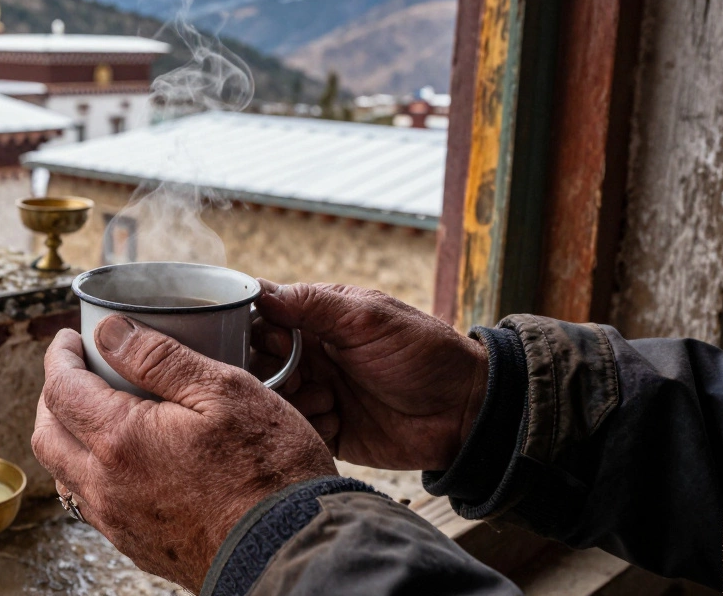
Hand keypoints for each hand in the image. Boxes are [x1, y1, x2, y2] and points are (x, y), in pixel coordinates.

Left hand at [32, 317, 336, 591]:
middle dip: (53, 395)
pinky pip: (91, 502)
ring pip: (64, 472)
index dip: (60, 356)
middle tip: (78, 371)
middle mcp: (106, 486)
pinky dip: (91, 471)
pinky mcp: (136, 545)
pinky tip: (126, 457)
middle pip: (47, 434)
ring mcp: (118, 521)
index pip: (61, 388)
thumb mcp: (225, 391)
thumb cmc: (269, 470)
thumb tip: (109, 332)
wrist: (291, 551)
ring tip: (99, 410)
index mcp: (121, 440)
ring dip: (68, 436)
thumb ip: (160, 358)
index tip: (73, 339)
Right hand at [253, 280, 487, 470]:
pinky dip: (312, 429)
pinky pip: (298, 432)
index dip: (261, 334)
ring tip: (329, 401)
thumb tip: (259, 290)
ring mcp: (318, 394)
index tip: (280, 345)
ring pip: (274, 402)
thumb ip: (312, 304)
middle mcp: (312, 357)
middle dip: (273, 375)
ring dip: (294, 403)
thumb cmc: (423, 353)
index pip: (264, 320)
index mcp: (319, 321)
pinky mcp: (328, 431)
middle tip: (299, 380)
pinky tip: (340, 423)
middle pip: (259, 365)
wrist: (463, 411)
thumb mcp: (367, 319)